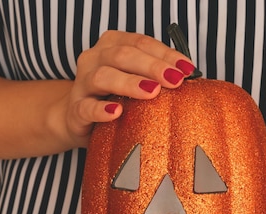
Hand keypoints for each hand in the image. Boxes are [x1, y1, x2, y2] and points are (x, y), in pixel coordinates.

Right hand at [63, 30, 195, 145]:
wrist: (78, 118)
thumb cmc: (114, 96)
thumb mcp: (135, 79)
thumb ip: (156, 74)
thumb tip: (189, 77)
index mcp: (111, 45)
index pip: (141, 43)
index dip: (165, 54)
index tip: (187, 68)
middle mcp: (94, 58)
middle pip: (123, 55)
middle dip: (152, 66)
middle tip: (175, 80)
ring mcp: (82, 83)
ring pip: (104, 76)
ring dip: (130, 83)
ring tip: (152, 92)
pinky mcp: (76, 110)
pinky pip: (86, 108)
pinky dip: (101, 109)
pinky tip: (116, 112)